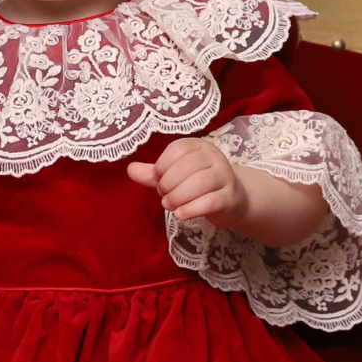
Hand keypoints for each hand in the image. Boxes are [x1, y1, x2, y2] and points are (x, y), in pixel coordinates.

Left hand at [127, 137, 246, 226]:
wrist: (232, 199)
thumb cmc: (198, 184)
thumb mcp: (174, 175)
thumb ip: (153, 173)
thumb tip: (130, 170)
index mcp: (199, 146)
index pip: (177, 149)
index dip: (162, 166)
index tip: (158, 180)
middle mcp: (214, 157)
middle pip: (187, 166)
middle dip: (168, 184)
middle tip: (164, 196)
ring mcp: (225, 176)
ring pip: (199, 183)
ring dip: (178, 197)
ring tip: (169, 205)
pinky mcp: (230, 197)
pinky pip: (210, 202)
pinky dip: (191, 209)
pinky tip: (179, 215)